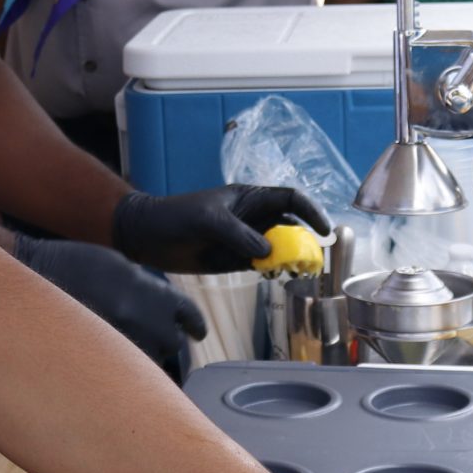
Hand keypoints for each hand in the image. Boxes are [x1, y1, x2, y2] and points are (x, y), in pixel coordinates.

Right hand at [14, 236, 204, 366]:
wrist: (41, 272)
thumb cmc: (79, 263)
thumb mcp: (123, 266)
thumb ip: (148, 289)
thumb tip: (161, 306)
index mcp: (159, 294)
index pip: (190, 317)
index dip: (194, 326)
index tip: (196, 333)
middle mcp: (150, 320)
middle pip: (173, 344)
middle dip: (166, 342)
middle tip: (154, 341)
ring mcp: (126, 341)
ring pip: (149, 362)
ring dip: (143, 358)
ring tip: (128, 353)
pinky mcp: (105, 357)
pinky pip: (123, 371)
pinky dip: (121, 369)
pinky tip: (112, 363)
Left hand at [111, 186, 333, 274]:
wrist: (147, 237)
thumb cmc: (176, 217)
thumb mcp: (207, 220)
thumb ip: (238, 234)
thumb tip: (268, 250)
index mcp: (250, 197)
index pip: (290, 199)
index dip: (311, 211)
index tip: (324, 230)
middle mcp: (254, 217)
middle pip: (292, 226)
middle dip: (306, 241)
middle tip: (312, 261)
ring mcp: (247, 239)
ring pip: (281, 248)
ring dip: (292, 259)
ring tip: (297, 271)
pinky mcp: (237, 259)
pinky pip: (265, 264)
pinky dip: (274, 270)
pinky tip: (275, 275)